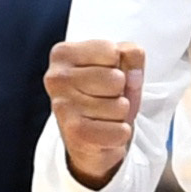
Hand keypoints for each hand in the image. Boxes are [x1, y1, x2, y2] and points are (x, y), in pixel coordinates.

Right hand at [47, 38, 145, 184]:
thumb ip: (131, 54)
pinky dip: (119, 135)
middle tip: (105, 100)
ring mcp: (63, 106)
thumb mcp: (119, 66)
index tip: (104, 76)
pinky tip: (103, 133)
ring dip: (119, 115)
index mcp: (63, 54)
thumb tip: (133, 75)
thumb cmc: (103, 96)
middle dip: (120, 92)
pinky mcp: (75, 133)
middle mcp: (56, 78)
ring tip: (103, 117)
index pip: (112, 51)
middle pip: (117, 78)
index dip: (119, 66)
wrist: (88, 140)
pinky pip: (120, 131)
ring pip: (120, 106)